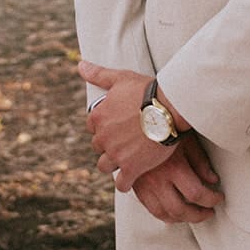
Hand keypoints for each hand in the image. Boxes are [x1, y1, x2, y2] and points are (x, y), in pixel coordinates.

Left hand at [78, 59, 189, 191]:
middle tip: (124, 141)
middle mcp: (103, 137)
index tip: (116, 125)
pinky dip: (125, 183)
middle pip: (98, 146)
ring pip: (105, 166)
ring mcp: (116, 154)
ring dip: (113, 164)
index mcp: (98, 117)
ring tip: (125, 160)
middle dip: (108, 145)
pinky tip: (132, 178)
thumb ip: (98, 74)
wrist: (169, 108)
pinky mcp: (131, 168)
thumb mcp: (120, 78)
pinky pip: (122, 183)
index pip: (92, 127)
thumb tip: (80, 65)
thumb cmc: (146, 90)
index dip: (104, 126)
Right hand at [133, 132, 223, 222]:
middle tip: (209, 211)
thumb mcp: (187, 140)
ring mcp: (144, 185)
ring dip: (181, 218)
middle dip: (198, 215)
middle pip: (180, 210)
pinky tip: (174, 212)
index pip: (196, 194)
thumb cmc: (165, 126)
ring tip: (193, 214)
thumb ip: (200, 162)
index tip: (218, 198)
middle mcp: (157, 180)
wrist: (139, 122)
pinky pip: (150, 209)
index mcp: (173, 167)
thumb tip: (212, 180)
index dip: (211, 199)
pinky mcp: (136, 186)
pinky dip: (164, 215)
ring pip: (164, 214)